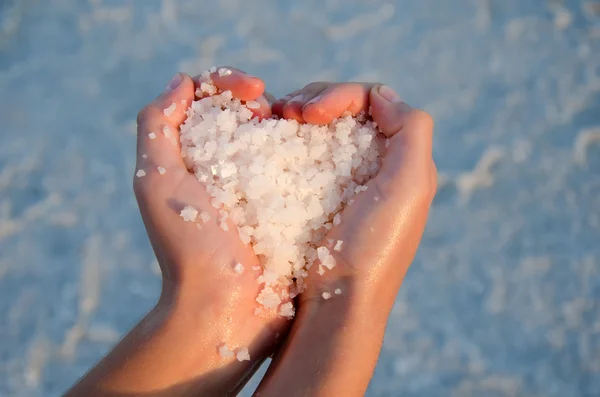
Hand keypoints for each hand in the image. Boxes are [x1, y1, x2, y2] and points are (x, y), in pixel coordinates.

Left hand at [133, 68, 291, 392]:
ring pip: (277, 137)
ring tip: (300, 123)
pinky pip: (300, 168)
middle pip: (246, 112)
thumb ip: (157, 124)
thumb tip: (184, 83)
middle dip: (262, 99)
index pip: (209, 98)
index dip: (229, 82)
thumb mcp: (156, 181)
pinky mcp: (287, 209)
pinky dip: (309, 150)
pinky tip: (319, 147)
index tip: (254, 90)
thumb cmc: (187, 248)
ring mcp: (259, 189)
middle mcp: (225, 169)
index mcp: (192, 156)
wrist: (225, 309)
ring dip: (289, 121)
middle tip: (273, 111)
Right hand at [258, 82, 436, 396]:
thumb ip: (411, 129)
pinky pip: (303, 152)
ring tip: (276, 122)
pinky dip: (288, 139)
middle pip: (345, 109)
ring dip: (298, 115)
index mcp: (402, 159)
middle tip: (287, 112)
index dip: (340, 95)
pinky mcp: (316, 196)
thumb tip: (381, 95)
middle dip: (315, 100)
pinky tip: (273, 142)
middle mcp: (376, 165)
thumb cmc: (374, 247)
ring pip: (321, 127)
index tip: (310, 114)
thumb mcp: (409, 186)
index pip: (373, 101)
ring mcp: (344, 180)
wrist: (339, 301)